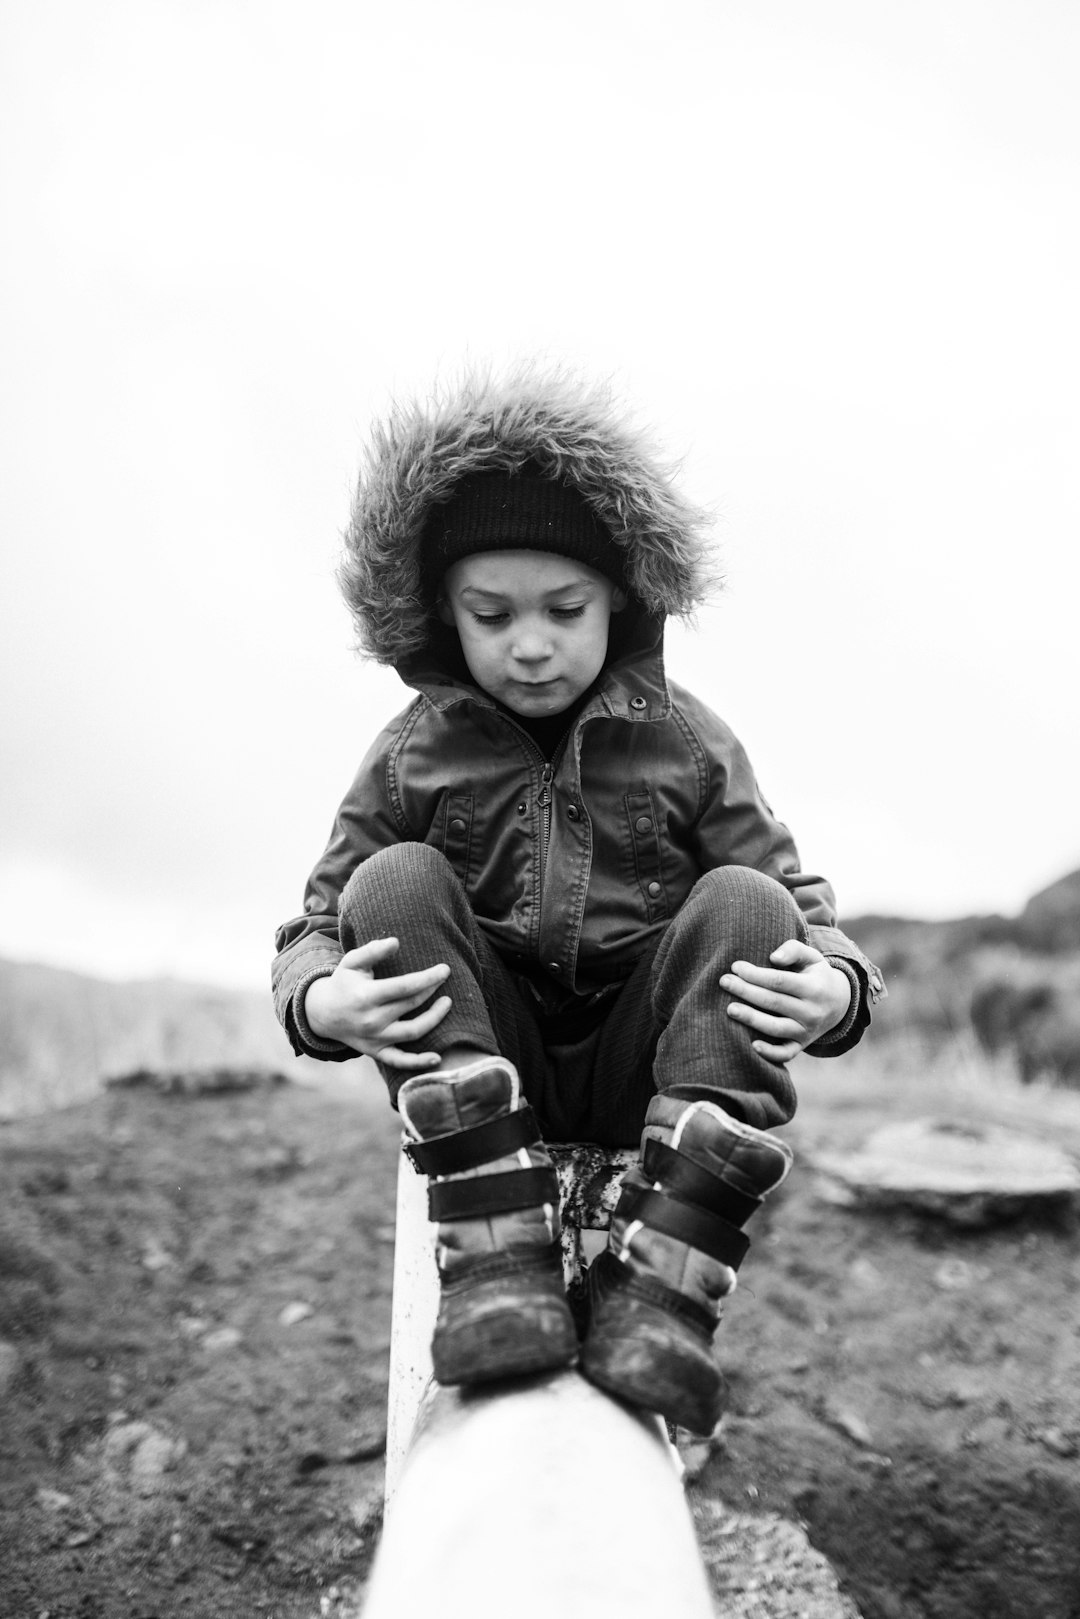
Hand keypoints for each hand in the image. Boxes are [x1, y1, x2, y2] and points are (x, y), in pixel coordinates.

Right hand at [303, 938, 451, 1070]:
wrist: (323, 1014)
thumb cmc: (343, 983)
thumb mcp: (352, 962)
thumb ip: (373, 950)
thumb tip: (395, 942)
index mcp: (366, 995)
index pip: (405, 986)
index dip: (428, 978)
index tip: (445, 969)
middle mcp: (372, 1019)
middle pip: (411, 1005)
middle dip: (432, 990)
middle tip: (443, 978)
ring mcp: (375, 1038)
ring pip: (413, 1032)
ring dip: (434, 1019)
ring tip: (447, 1003)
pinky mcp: (376, 1052)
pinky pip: (400, 1061)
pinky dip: (418, 1062)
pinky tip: (437, 1058)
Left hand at [719, 939, 851, 1065]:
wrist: (838, 1004)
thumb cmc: (815, 975)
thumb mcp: (812, 957)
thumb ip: (793, 950)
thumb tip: (773, 958)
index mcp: (814, 988)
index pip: (780, 981)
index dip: (756, 974)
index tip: (735, 966)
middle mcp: (811, 1012)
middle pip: (773, 1002)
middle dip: (746, 991)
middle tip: (724, 981)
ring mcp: (806, 1031)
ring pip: (776, 1028)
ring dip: (752, 1019)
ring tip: (730, 1009)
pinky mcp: (800, 1045)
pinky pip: (785, 1053)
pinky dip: (770, 1053)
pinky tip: (752, 1045)